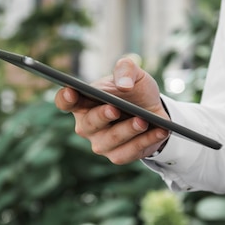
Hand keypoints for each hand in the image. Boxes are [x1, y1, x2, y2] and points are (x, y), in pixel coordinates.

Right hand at [54, 57, 169, 163]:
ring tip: (143, 121)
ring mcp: (101, 143)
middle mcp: (87, 125)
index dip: (65, 98)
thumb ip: (126, 69)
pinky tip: (159, 131)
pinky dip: (146, 141)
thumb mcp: (133, 73)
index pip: (65, 102)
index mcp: (82, 103)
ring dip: (128, 130)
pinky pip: (129, 152)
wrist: (154, 111)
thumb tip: (124, 85)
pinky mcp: (118, 156)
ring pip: (111, 140)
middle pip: (88, 124)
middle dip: (101, 116)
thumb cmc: (134, 90)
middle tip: (114, 109)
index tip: (71, 90)